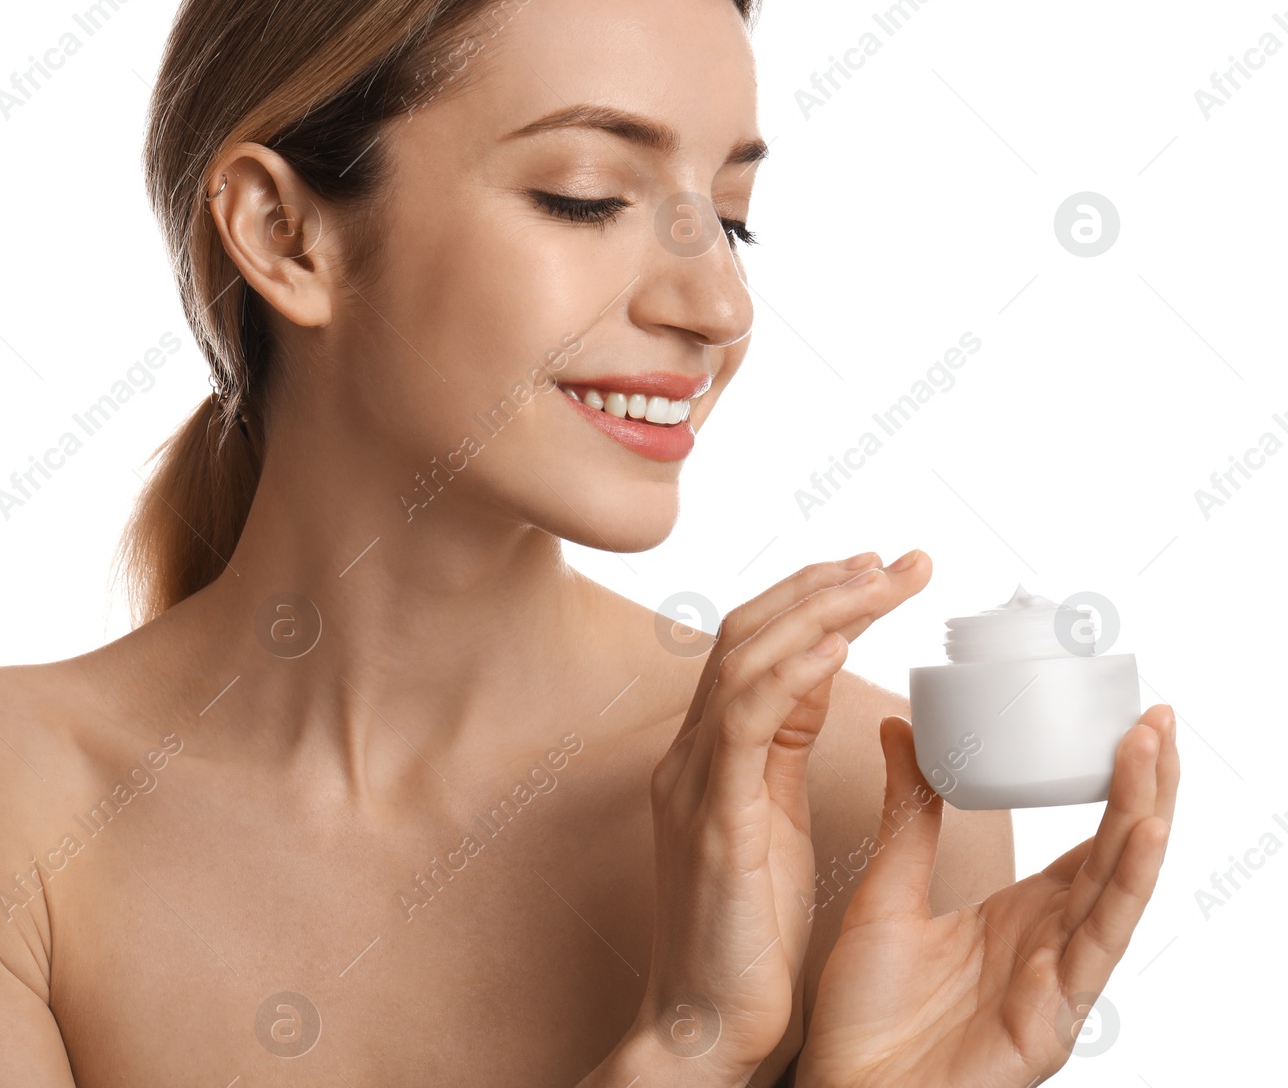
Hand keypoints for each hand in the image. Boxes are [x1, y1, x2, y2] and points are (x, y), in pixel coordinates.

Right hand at [631, 550, 930, 1082]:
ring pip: (746, 661)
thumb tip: (822, 682)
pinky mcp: (716, 820)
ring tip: (879, 581)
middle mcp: (691, 754)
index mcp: (709, 755)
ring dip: (817, 611)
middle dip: (822, 586)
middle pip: (746, 634)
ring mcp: (695, 782)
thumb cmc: (744, 936)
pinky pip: (750, 724)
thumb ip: (783, 749)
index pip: (751, 645)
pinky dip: (792, 674)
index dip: (810, 598)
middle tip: (893, 560)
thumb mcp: (772, 822)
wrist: (702, 1025)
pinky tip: (838, 645)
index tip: (873, 570)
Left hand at [796, 705, 1178, 1087]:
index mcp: (1024, 916)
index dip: (1118, 787)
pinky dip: (1108, 910)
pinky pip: (1086, 961)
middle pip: (1116, 860)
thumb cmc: (868, 1013)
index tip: (1134, 723)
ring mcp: (1055, 989)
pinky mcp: (1043, 1029)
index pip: (1092, 843)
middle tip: (1157, 719)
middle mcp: (1051, 947)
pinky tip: (1137, 850)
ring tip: (1153, 776)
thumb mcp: (889, 890)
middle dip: (1143, 792)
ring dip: (1140, 837)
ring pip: (1114, 903)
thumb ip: (907, 813)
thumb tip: (900, 728)